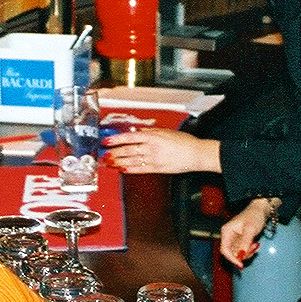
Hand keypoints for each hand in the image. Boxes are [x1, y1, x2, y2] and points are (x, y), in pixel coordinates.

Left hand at [104, 130, 220, 175]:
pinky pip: (141, 169)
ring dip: (119, 162)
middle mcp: (152, 148)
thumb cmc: (183, 142)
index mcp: (153, 137)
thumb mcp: (165, 131)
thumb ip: (149, 132)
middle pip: (128, 150)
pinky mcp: (158, 169)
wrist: (196, 154)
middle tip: (104, 154)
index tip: (107, 141)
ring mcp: (154, 159)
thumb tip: (137, 131)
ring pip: (132, 161)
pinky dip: (130, 170)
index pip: (130, 137)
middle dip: (114, 153)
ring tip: (109, 163)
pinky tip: (122, 170)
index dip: (117, 139)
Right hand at [219, 200, 272, 266]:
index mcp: (227, 232)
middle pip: (232, 253)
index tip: (241, 265)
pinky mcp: (241, 240)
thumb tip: (241, 255)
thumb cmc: (254, 216)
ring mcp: (235, 239)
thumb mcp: (250, 229)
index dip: (232, 259)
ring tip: (256, 244)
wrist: (261, 210)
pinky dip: (250, 250)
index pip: (224, 250)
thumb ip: (245, 243)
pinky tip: (256, 244)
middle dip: (244, 254)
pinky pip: (244, 250)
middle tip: (254, 248)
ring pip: (239, 253)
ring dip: (249, 252)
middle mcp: (229, 236)